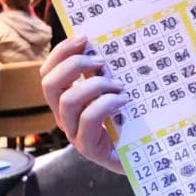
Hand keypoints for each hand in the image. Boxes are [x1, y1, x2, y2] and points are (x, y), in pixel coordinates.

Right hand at [40, 35, 127, 170]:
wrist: (147, 157)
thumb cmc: (133, 121)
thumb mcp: (117, 90)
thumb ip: (108, 72)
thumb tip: (109, 44)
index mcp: (68, 99)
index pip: (49, 71)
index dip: (62, 51)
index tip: (84, 38)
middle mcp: (66, 116)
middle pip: (49, 83)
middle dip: (74, 64)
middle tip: (102, 62)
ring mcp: (74, 133)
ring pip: (68, 100)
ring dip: (95, 85)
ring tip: (119, 85)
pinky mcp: (89, 148)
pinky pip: (88, 118)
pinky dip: (106, 103)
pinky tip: (124, 101)